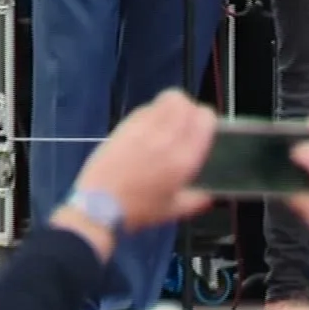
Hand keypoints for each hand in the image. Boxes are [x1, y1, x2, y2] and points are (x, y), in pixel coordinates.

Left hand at [65, 89, 214, 243]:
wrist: (99, 206)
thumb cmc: (138, 211)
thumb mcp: (173, 211)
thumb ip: (196, 201)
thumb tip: (209, 196)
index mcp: (184, 158)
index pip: (205, 118)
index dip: (206, 120)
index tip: (202, 130)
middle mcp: (168, 138)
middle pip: (187, 103)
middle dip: (190, 110)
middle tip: (184, 124)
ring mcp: (146, 128)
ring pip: (168, 99)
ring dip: (172, 106)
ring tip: (167, 121)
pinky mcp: (126, 124)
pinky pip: (147, 107)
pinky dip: (153, 112)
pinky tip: (147, 128)